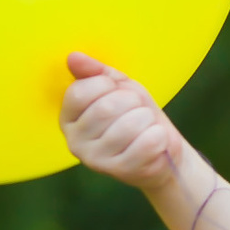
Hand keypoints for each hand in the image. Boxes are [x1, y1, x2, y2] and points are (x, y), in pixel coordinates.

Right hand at [59, 52, 185, 191]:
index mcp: (69, 118)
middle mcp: (75, 141)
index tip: (118, 92)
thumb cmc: (136, 114)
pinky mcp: (120, 171)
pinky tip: (154, 142)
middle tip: (137, 110)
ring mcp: (96, 160)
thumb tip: (73, 57)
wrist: (161, 149)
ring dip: (147, 118)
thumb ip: (96, 72)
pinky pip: (148, 142)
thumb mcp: (118, 87)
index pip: (80, 92)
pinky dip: (159, 135)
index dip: (107, 86)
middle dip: (132, 102)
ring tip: (146, 126)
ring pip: (130, 125)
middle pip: (106, 108)